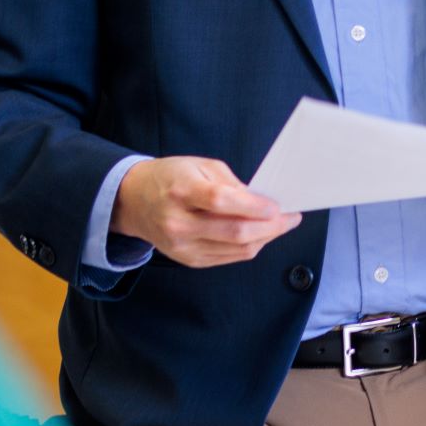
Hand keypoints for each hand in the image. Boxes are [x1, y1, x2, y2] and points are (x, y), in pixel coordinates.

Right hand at [111, 156, 299, 266]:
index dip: (253, 206)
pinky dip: (249, 247)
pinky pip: (229, 258)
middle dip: (270, 227)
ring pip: (236, 249)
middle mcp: (178, 223)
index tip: (277, 206)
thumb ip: (230, 183)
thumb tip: (261, 201)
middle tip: (290, 218)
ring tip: (280, 225)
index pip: (220, 202)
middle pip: (233, 232)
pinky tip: (260, 235)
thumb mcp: (199, 165)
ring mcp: (183, 246)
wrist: (135, 201)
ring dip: (265, 238)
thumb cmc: (170, 178)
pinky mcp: (189, 260)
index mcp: (180, 192)